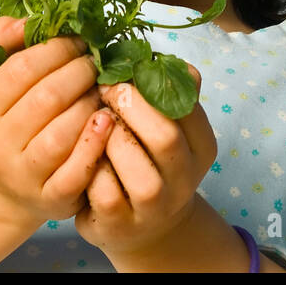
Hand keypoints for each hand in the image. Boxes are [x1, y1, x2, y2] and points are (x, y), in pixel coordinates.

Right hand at [0, 16, 115, 222]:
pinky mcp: (50, 199)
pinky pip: (76, 171)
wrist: (4, 189)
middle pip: (46, 98)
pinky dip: (96, 143)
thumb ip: (5, 43)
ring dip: (90, 105)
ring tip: (102, 92)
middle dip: (80, 73)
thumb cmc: (10, 122)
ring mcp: (23, 174)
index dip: (56, 49)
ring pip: (62, 133)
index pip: (20, 68)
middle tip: (96, 64)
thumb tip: (24, 21)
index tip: (79, 41)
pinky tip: (108, 123)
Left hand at [73, 63, 217, 258]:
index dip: (150, 84)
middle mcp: (185, 179)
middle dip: (128, 106)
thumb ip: (168, 93)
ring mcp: (154, 207)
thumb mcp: (168, 128)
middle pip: (165, 135)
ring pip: (133, 164)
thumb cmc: (148, 161)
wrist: (142, 227)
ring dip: (106, 137)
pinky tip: (84, 155)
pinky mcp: (120, 225)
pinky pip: (102, 190)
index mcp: (201, 146)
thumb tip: (158, 57)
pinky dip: (89, 166)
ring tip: (94, 123)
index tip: (123, 74)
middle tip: (104, 91)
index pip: (187, 106)